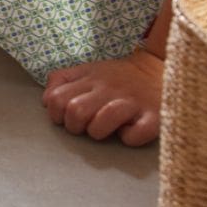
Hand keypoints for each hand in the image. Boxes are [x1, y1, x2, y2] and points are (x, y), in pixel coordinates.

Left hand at [42, 49, 162, 145]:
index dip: (56, 114)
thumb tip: (46, 101)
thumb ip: (62, 80)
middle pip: (76, 111)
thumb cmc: (117, 77)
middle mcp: (108, 89)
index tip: (65, 118)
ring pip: (101, 123)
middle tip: (84, 127)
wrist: (159, 69)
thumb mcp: (87, 70)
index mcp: (89, 78)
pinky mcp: (154, 117)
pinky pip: (134, 135)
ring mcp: (131, 102)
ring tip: (104, 129)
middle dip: (74, 127)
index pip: (56, 99)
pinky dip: (129, 138)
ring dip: (97, 132)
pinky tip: (128, 131)